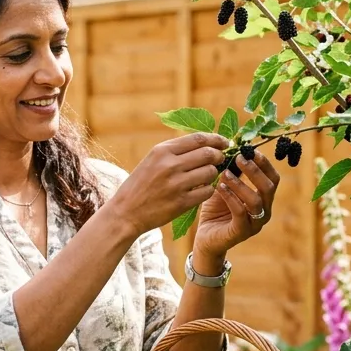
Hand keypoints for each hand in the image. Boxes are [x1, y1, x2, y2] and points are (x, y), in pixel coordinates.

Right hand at [106, 132, 229, 236]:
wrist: (125, 212)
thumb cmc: (140, 185)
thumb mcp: (152, 160)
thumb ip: (175, 151)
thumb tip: (204, 143)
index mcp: (162, 151)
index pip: (198, 139)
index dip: (216, 139)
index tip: (224, 142)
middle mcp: (170, 165)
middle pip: (208, 154)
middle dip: (219, 156)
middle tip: (220, 159)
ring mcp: (176, 184)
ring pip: (210, 172)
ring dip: (213, 174)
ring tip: (206, 177)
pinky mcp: (181, 202)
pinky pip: (207, 191)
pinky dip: (208, 190)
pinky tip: (201, 191)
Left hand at [192, 148, 280, 257]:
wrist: (205, 238)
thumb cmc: (216, 210)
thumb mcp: (225, 187)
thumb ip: (233, 172)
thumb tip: (235, 150)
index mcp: (264, 199)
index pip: (273, 178)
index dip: (264, 163)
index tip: (250, 150)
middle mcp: (264, 211)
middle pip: (269, 187)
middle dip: (254, 170)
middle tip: (239, 158)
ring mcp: (254, 223)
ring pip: (255, 200)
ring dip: (240, 184)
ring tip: (225, 173)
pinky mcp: (241, 232)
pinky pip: (240, 212)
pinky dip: (230, 197)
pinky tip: (219, 187)